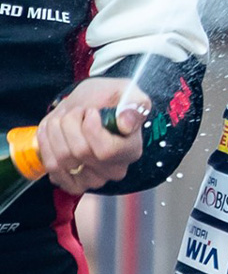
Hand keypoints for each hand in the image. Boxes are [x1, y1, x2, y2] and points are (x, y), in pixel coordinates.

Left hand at [39, 77, 147, 194]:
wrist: (86, 107)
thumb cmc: (106, 100)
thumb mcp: (125, 91)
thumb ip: (134, 103)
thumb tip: (126, 123)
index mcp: (131, 150)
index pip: (107, 151)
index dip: (91, 128)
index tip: (91, 112)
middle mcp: (115, 169)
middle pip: (80, 152)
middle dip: (70, 123)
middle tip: (77, 112)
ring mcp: (93, 179)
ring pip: (62, 158)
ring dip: (55, 131)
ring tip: (64, 119)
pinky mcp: (72, 182)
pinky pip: (51, 167)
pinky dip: (46, 145)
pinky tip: (54, 133)